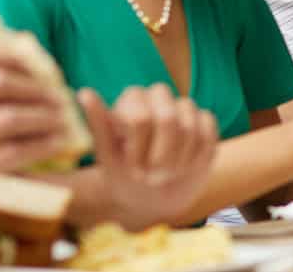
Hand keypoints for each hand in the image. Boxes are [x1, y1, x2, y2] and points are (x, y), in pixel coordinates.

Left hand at [82, 85, 218, 229]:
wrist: (155, 199)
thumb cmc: (125, 177)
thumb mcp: (108, 157)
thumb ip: (99, 124)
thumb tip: (84, 92)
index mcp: (131, 100)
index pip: (139, 118)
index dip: (138, 149)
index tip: (132, 169)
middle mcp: (157, 97)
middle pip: (168, 118)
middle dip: (161, 155)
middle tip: (153, 175)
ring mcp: (183, 108)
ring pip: (190, 124)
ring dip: (179, 158)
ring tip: (168, 173)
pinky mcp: (205, 121)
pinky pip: (208, 129)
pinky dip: (197, 154)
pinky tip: (187, 166)